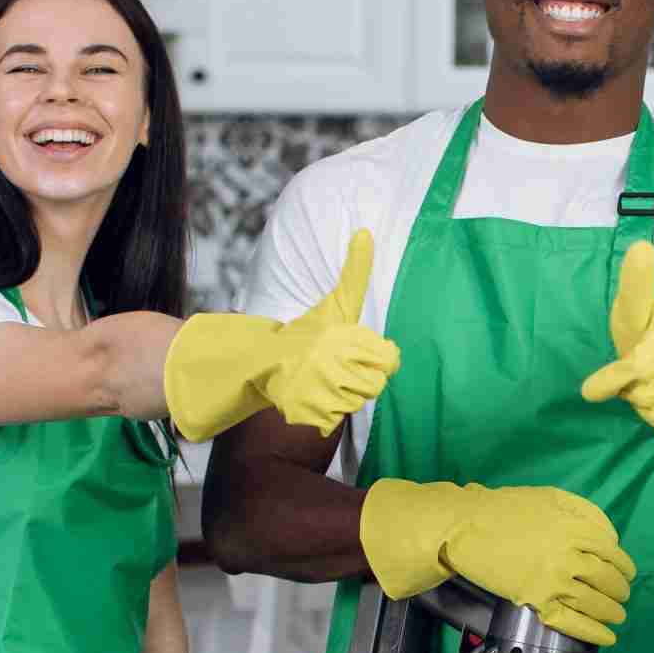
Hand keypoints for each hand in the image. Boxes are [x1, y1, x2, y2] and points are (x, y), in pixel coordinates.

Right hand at [260, 228, 400, 433]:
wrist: (263, 360)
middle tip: (335, 368)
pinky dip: (323, 414)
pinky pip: (334, 421)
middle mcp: (335, 365)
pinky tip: (311, 396)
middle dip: (359, 378)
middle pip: (375, 385)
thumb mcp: (336, 303)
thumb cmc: (308, 333)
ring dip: (341, 396)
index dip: (377, 358)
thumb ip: (355, 272)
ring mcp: (322, 391)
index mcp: (346, 337)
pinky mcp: (309, 414)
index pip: (390, 360)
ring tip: (322, 380)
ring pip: (356, 404)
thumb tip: (366, 232)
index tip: (355, 352)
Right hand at [361, 479, 637, 646]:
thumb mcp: (552, 497)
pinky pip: (571, 621)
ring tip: (617, 617)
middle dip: (620, 592)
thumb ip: (585, 513)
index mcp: (576, 528)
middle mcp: (571, 556)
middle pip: (607, 579)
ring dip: (611, 613)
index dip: (624, 568)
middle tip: (622, 598)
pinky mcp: (536, 600)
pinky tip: (606, 637)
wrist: (466, 527)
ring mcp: (554, 580)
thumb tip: (610, 539)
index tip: (627, 576)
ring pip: (593, 602)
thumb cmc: (507, 509)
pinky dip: (592, 632)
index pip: (613, 553)